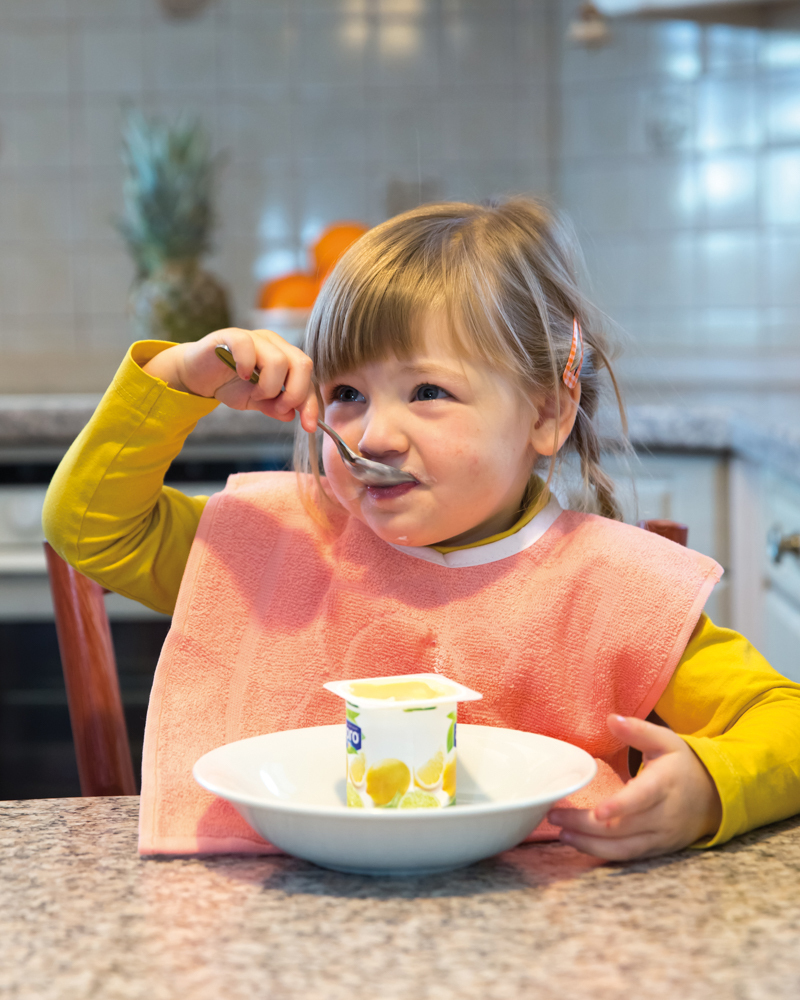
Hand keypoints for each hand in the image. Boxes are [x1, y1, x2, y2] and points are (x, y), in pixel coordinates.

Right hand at [142, 328, 317, 432]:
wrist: (197, 375)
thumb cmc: (229, 384)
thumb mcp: (256, 401)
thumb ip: (275, 406)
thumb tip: (291, 415)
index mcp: (285, 357)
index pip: (308, 378)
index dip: (311, 403)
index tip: (308, 427)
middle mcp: (274, 344)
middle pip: (302, 364)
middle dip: (294, 394)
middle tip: (276, 407)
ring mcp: (254, 338)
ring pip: (278, 360)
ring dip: (269, 387)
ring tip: (255, 394)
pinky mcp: (231, 336)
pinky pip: (247, 346)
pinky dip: (248, 366)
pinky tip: (242, 376)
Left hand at [547, 714, 722, 860]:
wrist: (714, 798)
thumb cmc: (683, 765)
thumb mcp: (666, 741)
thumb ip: (638, 730)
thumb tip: (611, 719)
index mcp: (665, 784)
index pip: (642, 798)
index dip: (620, 806)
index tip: (597, 810)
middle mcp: (664, 815)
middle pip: (624, 827)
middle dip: (586, 825)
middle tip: (554, 816)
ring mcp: (660, 836)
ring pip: (624, 847)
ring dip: (589, 843)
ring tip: (561, 833)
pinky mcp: (656, 849)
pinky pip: (627, 856)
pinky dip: (602, 853)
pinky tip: (578, 843)